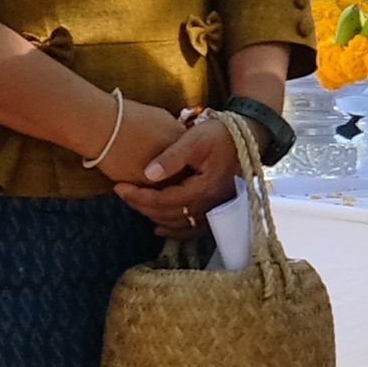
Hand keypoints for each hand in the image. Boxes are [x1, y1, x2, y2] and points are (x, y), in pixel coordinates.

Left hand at [121, 106, 237, 230]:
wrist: (248, 137)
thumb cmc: (220, 135)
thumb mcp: (194, 140)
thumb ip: (172, 158)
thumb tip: (147, 175)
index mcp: (203, 189)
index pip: (163, 200)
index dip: (139, 197)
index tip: (119, 187)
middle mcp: (210, 205)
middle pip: (168, 215)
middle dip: (142, 206)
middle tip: (122, 193)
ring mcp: (214, 210)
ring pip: (178, 224)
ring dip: (154, 217)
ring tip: (135, 203)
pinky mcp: (216, 209)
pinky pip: (193, 228)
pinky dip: (174, 231)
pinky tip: (159, 228)